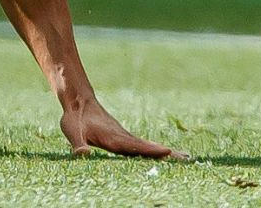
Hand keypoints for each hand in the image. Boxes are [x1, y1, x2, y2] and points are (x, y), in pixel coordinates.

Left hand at [61, 97, 187, 159]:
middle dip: (167, 154)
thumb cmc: (74, 119)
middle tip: (188, 158)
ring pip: (148, 145)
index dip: (150, 151)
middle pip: (148, 147)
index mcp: (114, 139)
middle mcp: (124, 138)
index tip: (168, 152)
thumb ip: (78, 145)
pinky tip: (164, 154)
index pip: (135, 147)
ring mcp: (125, 137)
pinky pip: (143, 145)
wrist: (78, 102)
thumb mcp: (72, 133)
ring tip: (186, 157)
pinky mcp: (124, 137)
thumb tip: (82, 155)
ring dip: (166, 152)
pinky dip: (156, 150)